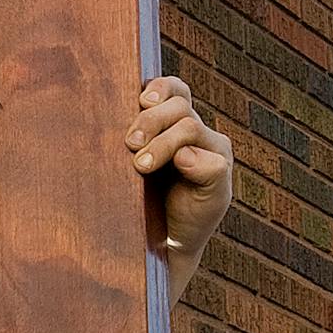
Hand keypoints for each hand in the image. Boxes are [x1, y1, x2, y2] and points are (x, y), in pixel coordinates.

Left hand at [128, 76, 233, 305]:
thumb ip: (130, 141)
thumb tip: (112, 122)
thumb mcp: (131, 166)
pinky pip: (212, 163)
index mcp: (178, 124)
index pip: (176, 89)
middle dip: (151, 120)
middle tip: (129, 142)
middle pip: (180, 106)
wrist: (161, 245)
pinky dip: (193, 162)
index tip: (140, 100)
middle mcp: (200, 135)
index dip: (160, 87)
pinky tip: (179, 167)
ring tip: (140, 165)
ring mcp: (213, 156)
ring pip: (190, 128)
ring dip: (162, 144)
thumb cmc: (140, 201)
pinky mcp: (220, 182)